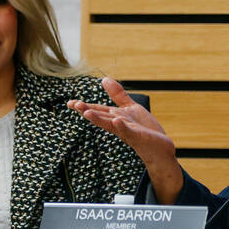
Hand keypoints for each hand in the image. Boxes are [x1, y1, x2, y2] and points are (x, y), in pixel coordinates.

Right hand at [67, 78, 183, 202]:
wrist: (159, 148)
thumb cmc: (144, 129)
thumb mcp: (131, 108)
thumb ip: (118, 95)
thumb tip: (104, 79)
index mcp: (115, 117)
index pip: (98, 110)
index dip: (84, 107)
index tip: (69, 103)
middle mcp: (118, 125)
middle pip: (100, 117)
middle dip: (87, 111)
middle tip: (74, 104)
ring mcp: (127, 131)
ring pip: (110, 124)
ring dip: (98, 119)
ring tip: (87, 112)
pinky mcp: (138, 136)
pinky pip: (128, 130)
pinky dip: (122, 126)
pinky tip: (116, 120)